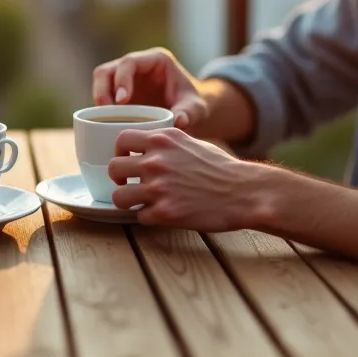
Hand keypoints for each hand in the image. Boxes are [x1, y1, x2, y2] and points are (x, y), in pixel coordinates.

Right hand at [92, 48, 208, 129]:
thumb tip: (179, 121)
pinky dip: (102, 110)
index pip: (130, 62)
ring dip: (99, 99)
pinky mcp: (119, 94)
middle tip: (108, 110)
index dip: (121, 79)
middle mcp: (137, 66)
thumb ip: (189, 113)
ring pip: (101, 82)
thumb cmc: (194, 104)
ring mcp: (126, 79)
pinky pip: (104, 98)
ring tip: (105, 119)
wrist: (190, 111)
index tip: (122, 101)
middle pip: (108, 70)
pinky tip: (108, 125)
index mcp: (155, 60)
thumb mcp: (196, 108)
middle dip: (103, 89)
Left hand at [107, 127, 271, 231]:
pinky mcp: (165, 212)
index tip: (126, 162)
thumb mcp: (192, 143)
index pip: (121, 139)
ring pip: (118, 197)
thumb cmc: (221, 168)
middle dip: (119, 179)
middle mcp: (156, 161)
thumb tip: (145, 149)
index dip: (119, 152)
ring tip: (141, 203)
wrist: (244, 192)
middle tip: (129, 186)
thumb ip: (166, 144)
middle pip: (113, 169)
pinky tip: (163, 214)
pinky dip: (149, 217)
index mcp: (163, 139)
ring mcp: (158, 188)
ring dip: (128, 202)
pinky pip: (140, 217)